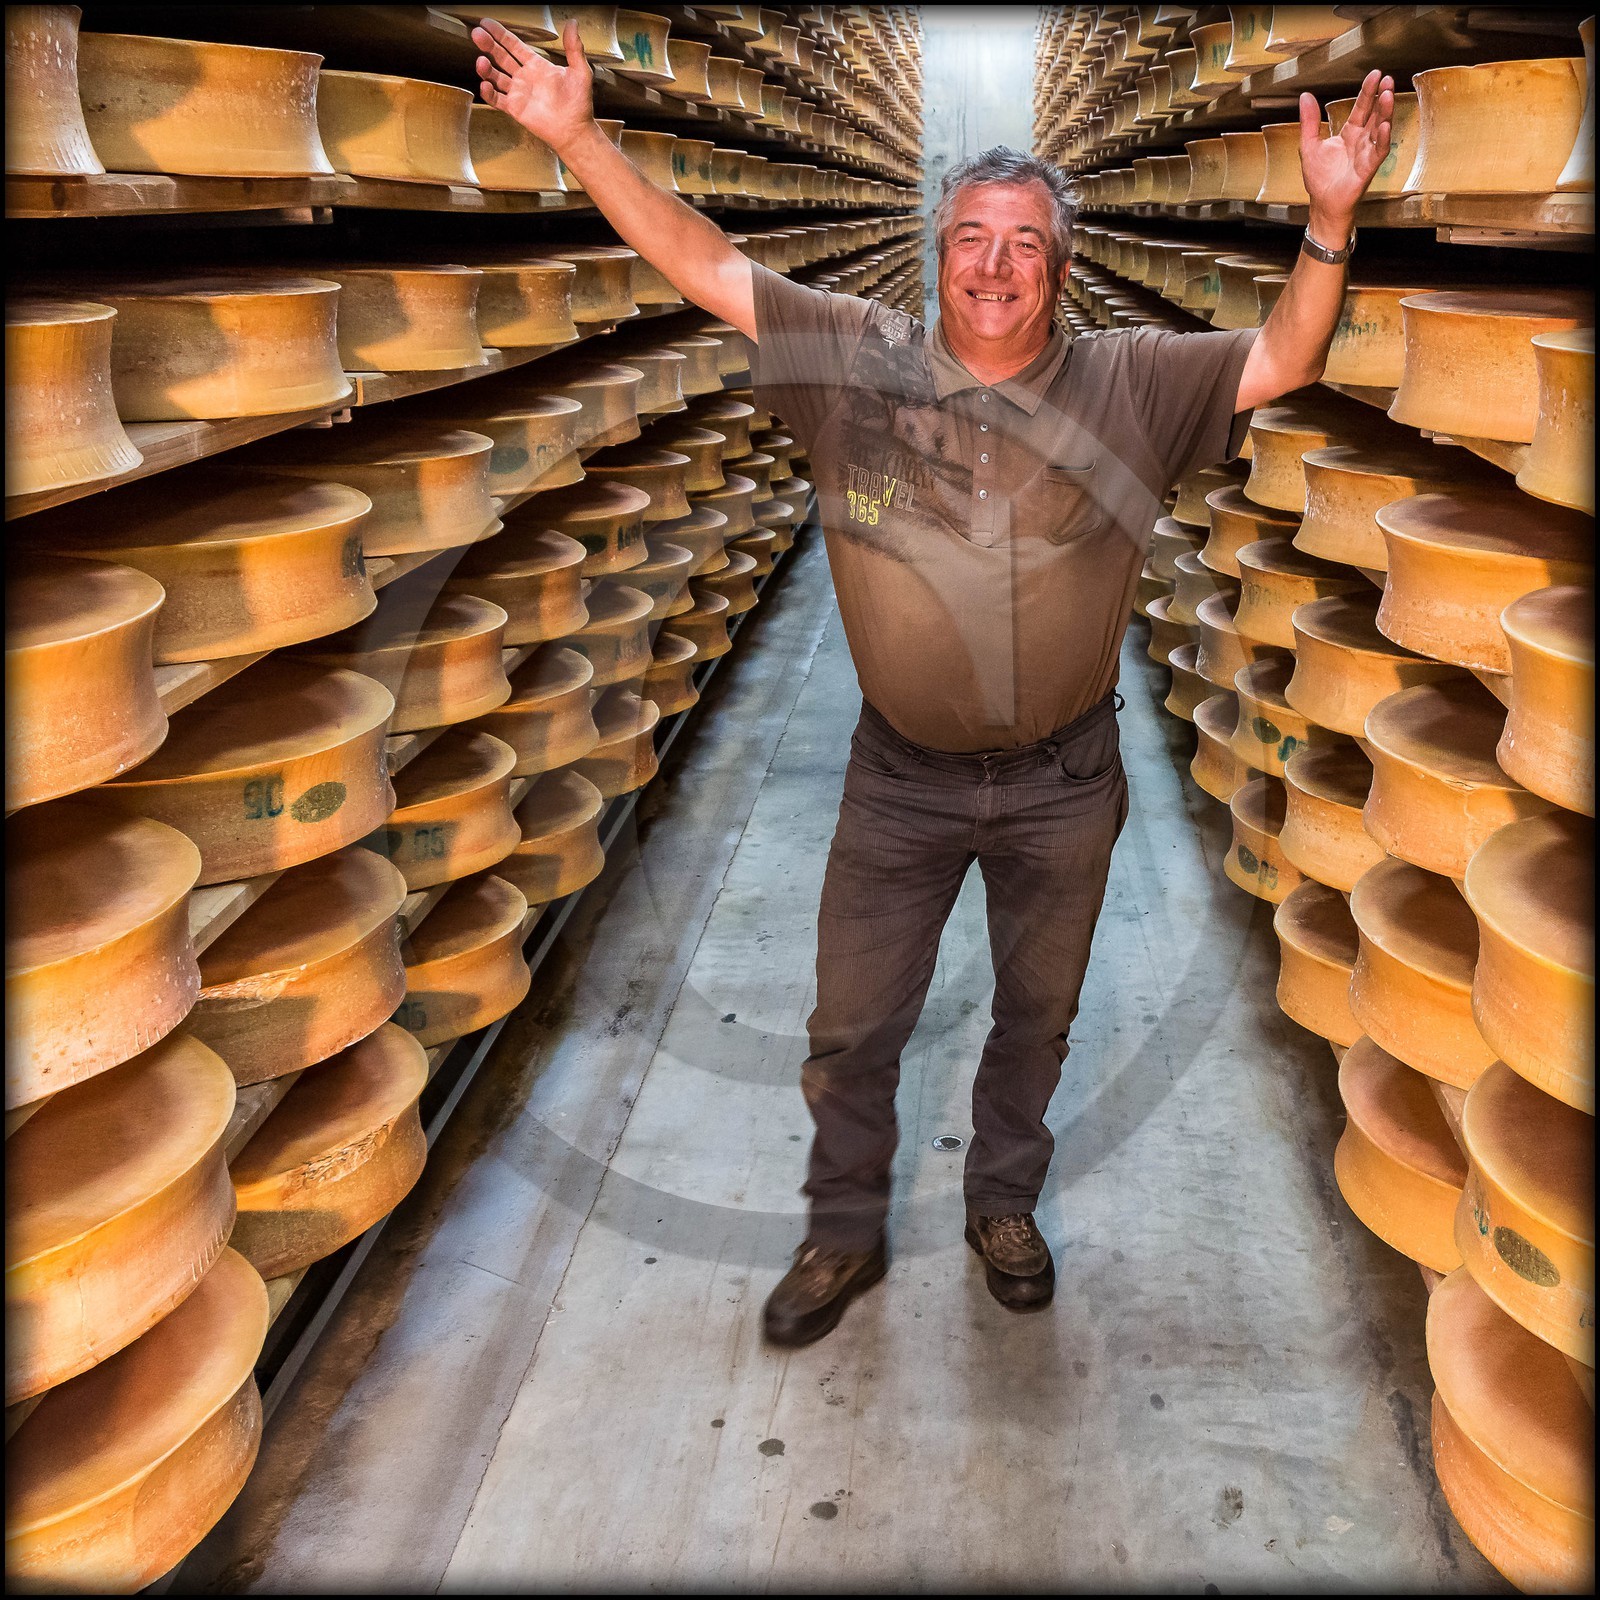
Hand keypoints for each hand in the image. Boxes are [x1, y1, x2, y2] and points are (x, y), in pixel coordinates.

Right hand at [473, 16, 594, 154]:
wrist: (575, 130)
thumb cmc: (579, 103)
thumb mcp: (580, 71)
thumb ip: (574, 47)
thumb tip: (573, 23)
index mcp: (536, 65)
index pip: (513, 45)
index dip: (500, 34)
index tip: (486, 23)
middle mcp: (525, 77)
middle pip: (501, 57)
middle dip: (488, 45)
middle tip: (477, 34)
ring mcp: (518, 93)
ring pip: (496, 77)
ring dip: (486, 69)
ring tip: (481, 62)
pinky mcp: (515, 109)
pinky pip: (497, 99)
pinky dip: (489, 93)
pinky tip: (485, 85)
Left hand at [1298, 68, 1393, 238]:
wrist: (1322, 204)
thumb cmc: (1319, 178)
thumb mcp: (1309, 145)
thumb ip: (1309, 122)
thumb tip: (1305, 96)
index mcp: (1349, 133)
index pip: (1361, 108)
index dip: (1368, 92)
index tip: (1375, 75)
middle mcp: (1361, 141)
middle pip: (1374, 115)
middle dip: (1381, 97)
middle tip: (1386, 80)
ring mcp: (1366, 153)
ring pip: (1380, 129)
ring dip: (1385, 113)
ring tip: (1387, 96)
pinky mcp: (1368, 168)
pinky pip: (1378, 152)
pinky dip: (1382, 139)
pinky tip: (1385, 127)